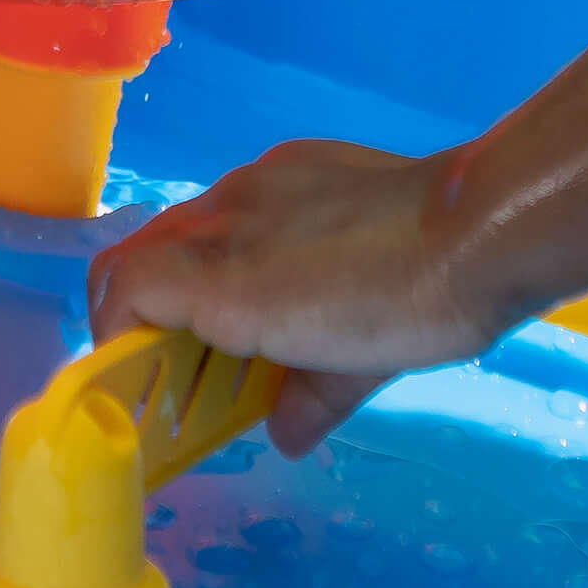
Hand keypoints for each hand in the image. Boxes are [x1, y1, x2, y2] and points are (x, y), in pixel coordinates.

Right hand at [87, 139, 502, 454]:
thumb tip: (282, 430)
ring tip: (247, 313)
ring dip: (196, 270)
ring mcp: (261, 177)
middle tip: (183, 356)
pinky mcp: (297, 157)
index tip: (139, 376)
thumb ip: (301, 405)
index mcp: (223, 277)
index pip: (123, 287)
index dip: (114, 334)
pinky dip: (243, 236)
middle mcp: (227, 215)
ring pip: (193, 222)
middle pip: (144, 251)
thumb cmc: (405, 310)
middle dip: (144, 306)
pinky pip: (244, 197)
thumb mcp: (351, 378)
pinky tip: (300, 262)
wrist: (472, 225)